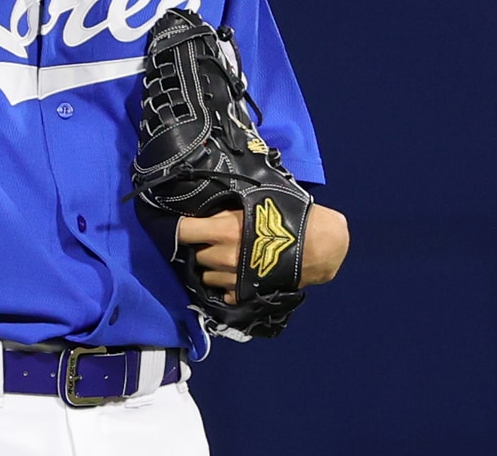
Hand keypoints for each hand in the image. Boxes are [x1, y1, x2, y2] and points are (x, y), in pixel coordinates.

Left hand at [177, 204, 349, 302]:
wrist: (318, 245)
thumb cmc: (289, 216)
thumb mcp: (254, 203)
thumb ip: (227, 209)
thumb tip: (204, 209)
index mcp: (224, 229)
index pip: (183, 231)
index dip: (178, 228)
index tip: (180, 227)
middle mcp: (224, 255)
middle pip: (196, 254)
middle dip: (203, 247)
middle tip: (214, 241)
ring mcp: (233, 277)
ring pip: (207, 276)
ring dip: (212, 268)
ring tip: (227, 259)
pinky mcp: (245, 293)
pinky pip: (223, 292)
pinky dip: (226, 285)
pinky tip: (237, 275)